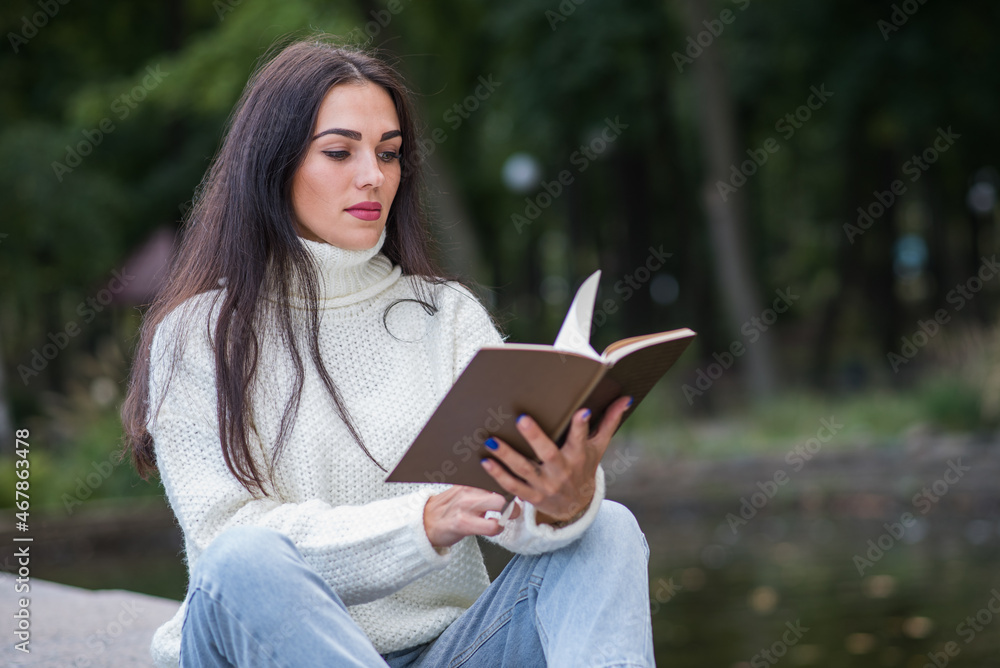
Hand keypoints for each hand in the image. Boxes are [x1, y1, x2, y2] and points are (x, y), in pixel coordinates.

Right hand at [423, 485, 521, 548]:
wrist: (426, 523)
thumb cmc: (450, 508)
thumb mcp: (465, 491)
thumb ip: (484, 486)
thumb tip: (509, 480)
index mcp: (471, 479)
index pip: (497, 470)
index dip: (513, 477)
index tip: (520, 483)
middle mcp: (469, 488)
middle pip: (502, 483)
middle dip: (515, 494)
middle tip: (518, 502)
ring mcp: (466, 505)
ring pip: (499, 502)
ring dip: (510, 511)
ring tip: (508, 515)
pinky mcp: (463, 523)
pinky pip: (491, 526)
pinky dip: (498, 527)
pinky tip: (495, 527)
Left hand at [479, 395, 632, 524]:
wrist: (577, 506)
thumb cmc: (584, 467)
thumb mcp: (598, 447)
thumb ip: (609, 422)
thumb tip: (625, 399)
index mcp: (578, 455)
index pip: (581, 438)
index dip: (581, 426)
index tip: (581, 411)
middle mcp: (561, 470)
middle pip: (549, 453)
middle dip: (535, 437)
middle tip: (521, 418)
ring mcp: (545, 485)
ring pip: (524, 469)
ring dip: (507, 456)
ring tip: (492, 440)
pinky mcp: (531, 496)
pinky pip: (512, 486)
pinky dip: (498, 475)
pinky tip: (485, 461)